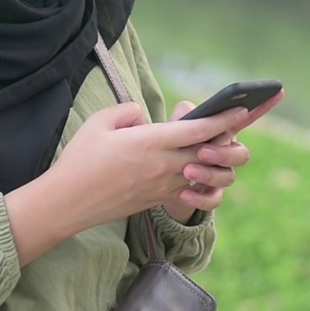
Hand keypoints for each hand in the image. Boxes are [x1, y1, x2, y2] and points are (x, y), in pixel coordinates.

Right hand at [4, 101, 247, 264]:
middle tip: (238, 125)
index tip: (242, 107)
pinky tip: (192, 166)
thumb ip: (127, 111)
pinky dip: (198, 177)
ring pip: (204, 173)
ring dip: (215, 161)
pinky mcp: (156, 200)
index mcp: (150, 142)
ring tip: (213, 146)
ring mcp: (162, 186)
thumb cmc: (80, 160)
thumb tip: (144, 116)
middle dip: (230, 138)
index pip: (199, 130)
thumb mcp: (99, 122)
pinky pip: (189, 188)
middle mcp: (163, 166)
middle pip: (210, 152)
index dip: (224, 118)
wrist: (67, 203)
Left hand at [163, 88, 284, 221]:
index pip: (247, 118)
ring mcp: (222, 176)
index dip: (264, 105)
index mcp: (223, 132)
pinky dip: (199, 198)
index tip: (279, 91)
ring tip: (187, 171)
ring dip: (208, 174)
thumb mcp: (176, 127)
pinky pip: (213, 200)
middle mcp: (228, 154)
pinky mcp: (210, 195)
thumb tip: (190, 112)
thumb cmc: (173, 145)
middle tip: (201, 152)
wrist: (162, 177)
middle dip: (223, 153)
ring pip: (228, 177)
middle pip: (241, 154)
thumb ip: (185, 116)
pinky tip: (183, 192)